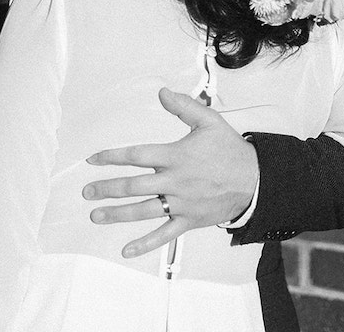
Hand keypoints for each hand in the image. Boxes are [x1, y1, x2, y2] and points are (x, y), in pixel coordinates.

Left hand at [82, 87, 258, 257]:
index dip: (111, 157)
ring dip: (117, 214)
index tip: (92, 160)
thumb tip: (161, 93)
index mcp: (176, 156)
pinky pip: (164, 235)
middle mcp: (175, 181)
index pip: (136, 155)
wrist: (256, 180)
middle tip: (87, 191)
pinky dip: (145, 244)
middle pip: (133, 185)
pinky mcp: (188, 221)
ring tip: (95, 215)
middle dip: (107, 188)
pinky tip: (126, 250)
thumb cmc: (231, 150)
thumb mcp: (209, 121)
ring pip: (143, 210)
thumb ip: (184, 107)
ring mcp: (181, 204)